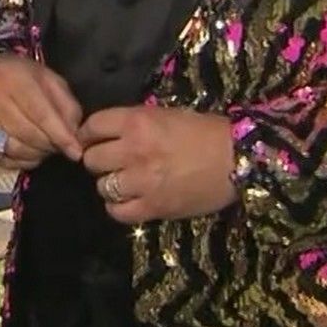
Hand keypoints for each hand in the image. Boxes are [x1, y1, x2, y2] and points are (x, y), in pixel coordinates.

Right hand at [0, 54, 84, 169]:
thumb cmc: (23, 77)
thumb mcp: (51, 80)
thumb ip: (67, 106)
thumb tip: (74, 137)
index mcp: (14, 79)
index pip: (41, 115)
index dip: (61, 136)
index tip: (76, 152)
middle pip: (29, 135)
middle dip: (51, 145)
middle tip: (60, 144)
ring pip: (16, 150)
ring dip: (37, 154)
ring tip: (45, 147)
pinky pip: (3, 159)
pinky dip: (22, 161)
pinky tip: (30, 152)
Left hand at [78, 106, 234, 225]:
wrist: (238, 160)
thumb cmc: (206, 132)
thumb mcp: (166, 115)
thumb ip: (135, 123)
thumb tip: (109, 133)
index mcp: (137, 122)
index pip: (92, 126)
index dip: (88, 134)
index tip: (92, 139)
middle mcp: (134, 151)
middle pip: (91, 159)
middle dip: (99, 160)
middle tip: (112, 162)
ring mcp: (142, 182)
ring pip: (102, 186)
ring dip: (110, 184)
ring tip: (124, 182)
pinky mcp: (153, 208)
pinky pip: (117, 211)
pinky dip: (118, 207)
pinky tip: (129, 201)